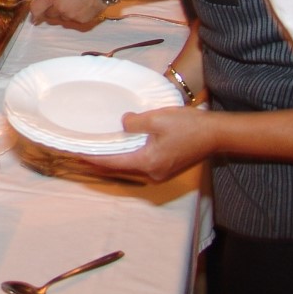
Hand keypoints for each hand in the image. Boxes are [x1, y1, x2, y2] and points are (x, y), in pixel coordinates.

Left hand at [81, 106, 216, 182]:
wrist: (216, 134)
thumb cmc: (188, 126)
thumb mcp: (156, 119)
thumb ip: (134, 123)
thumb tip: (123, 124)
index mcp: (147, 164)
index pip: (112, 163)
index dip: (93, 158)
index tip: (77, 153)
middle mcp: (152, 174)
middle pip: (120, 169)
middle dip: (101, 161)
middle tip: (83, 151)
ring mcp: (161, 173)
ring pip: (131, 167)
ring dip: (115, 160)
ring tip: (99, 150)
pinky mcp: (167, 168)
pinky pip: (142, 164)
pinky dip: (129, 157)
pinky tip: (123, 148)